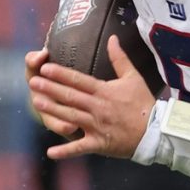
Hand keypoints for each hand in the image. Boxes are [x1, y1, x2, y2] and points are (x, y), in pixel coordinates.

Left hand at [27, 35, 155, 160]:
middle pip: (70, 97)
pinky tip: (50, 152)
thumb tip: (112, 37)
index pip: (79, 80)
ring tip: (36, 103)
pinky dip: (65, 151)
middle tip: (33, 82)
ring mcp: (97, 126)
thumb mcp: (133, 78)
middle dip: (50, 89)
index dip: (61, 74)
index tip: (45, 68)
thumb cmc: (144, 103)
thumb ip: (119, 58)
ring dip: (53, 111)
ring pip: (70, 117)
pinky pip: (79, 148)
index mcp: (104, 92)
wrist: (156, 131)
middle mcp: (98, 108)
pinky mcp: (99, 143)